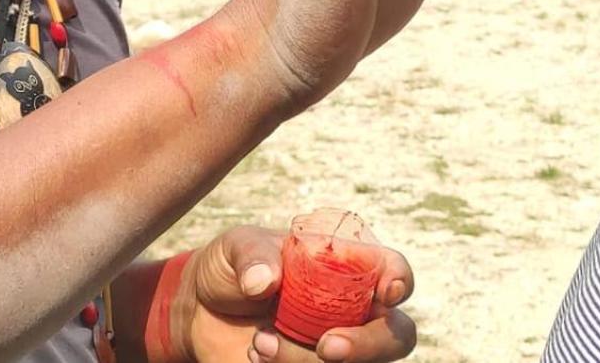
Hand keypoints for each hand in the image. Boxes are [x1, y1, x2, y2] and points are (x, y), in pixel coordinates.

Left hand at [173, 226, 414, 362]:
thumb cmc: (231, 268)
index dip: (400, 281)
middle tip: (326, 346)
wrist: (199, 311)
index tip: (387, 292)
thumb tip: (266, 281)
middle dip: (369, 345)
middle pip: (395, 336)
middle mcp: (352, 312)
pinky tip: (256, 356)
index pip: (393, 272)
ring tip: (259, 343)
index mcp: (348, 268)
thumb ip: (253, 255)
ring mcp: (334, 349)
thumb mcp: (236, 247)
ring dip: (306, 361)